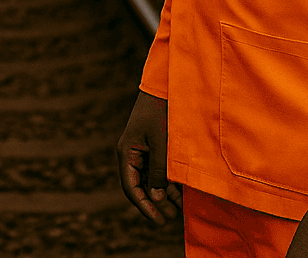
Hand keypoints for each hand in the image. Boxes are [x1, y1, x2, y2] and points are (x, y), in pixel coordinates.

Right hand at [116, 90, 181, 224]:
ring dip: (164, 194)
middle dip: (156, 203)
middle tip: (172, 218)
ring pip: (150, 180)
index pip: (131, 187)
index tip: (159, 221)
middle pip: (140, 186)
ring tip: (179, 208)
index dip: (144, 206)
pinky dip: (168, 182)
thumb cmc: (161, 112)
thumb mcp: (161, 143)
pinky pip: (158, 170)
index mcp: (127, 152)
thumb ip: (159, 171)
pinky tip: (180, 192)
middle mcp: (131, 154)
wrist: (166, 86)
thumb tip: (157, 198)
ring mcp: (142, 150)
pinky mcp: (153, 146)